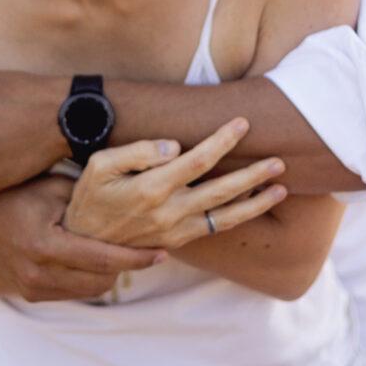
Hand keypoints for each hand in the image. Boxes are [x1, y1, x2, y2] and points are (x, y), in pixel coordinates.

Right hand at [0, 177, 166, 302]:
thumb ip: (93, 196)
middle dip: (127, 267)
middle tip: (150, 249)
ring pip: (89, 290)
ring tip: (128, 252)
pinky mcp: (28, 293)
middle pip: (101, 281)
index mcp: (45, 247)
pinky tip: (99, 257)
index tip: (163, 251)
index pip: (104, 259)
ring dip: (109, 274)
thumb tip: (135, 189)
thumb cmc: (18, 188)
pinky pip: (71, 292)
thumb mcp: (55, 186)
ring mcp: (30, 288)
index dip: (137, 257)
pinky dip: (88, 278)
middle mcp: (37, 274)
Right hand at [63, 118, 285, 248]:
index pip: (197, 161)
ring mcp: (176, 231)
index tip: (242, 123)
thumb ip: (137, 152)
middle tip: (279, 160)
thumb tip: (175, 146)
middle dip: (253, 174)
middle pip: (221, 191)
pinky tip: (256, 205)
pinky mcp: (178, 242)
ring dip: (256, 202)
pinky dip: (239, 218)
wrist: (83, 241)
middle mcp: (168, 213)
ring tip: (283, 189)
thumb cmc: (90, 196)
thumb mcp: (100, 166)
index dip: (222, 141)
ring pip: (226, 218)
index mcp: (150, 189)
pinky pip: (216, 230)